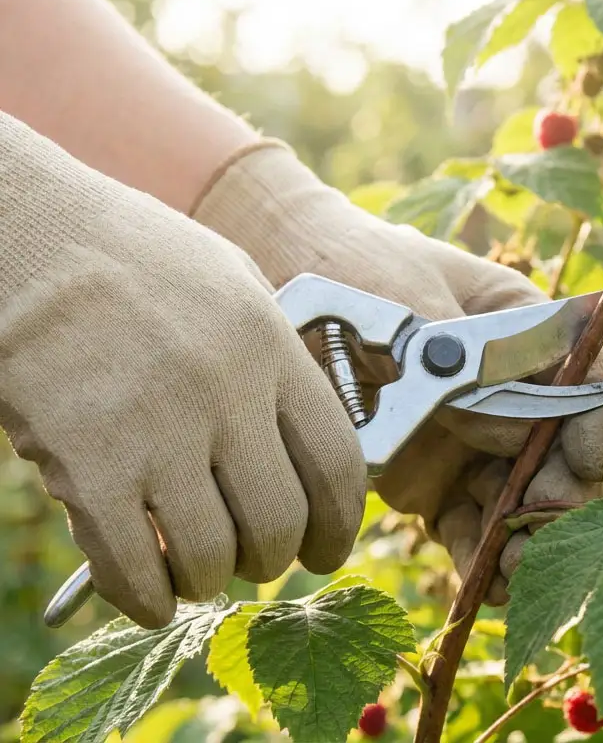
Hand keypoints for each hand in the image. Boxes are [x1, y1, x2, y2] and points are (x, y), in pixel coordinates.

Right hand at [0, 114, 366, 627]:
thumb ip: (276, 360)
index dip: (342, 525)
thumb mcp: (233, 284)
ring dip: (208, 579)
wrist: (27, 233)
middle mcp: (224, 393)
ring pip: (209, 553)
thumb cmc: (131, 256)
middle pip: (280, 521)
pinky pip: (130, 563)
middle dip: (274, 560)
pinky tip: (151, 597)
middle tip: (258, 561)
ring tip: (198, 568)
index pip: (338, 464)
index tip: (329, 549)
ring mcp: (154, 428)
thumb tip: (307, 440)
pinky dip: (146, 598)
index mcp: (270, 347)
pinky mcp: (84, 460)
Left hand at [192, 143, 602, 603]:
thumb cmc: (355, 267)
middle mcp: (515, 396)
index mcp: (527, 334)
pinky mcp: (438, 486)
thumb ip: (457, 353)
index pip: (593, 381)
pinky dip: (482, 561)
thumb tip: (508, 423)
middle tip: (534, 527)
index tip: (584, 463)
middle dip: (562, 500)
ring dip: (527, 541)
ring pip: (525, 505)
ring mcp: (478, 445)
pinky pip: (473, 531)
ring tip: (511, 571)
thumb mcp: (406, 291)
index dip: (600, 426)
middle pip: (566, 457)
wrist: (287, 285)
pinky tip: (483, 586)